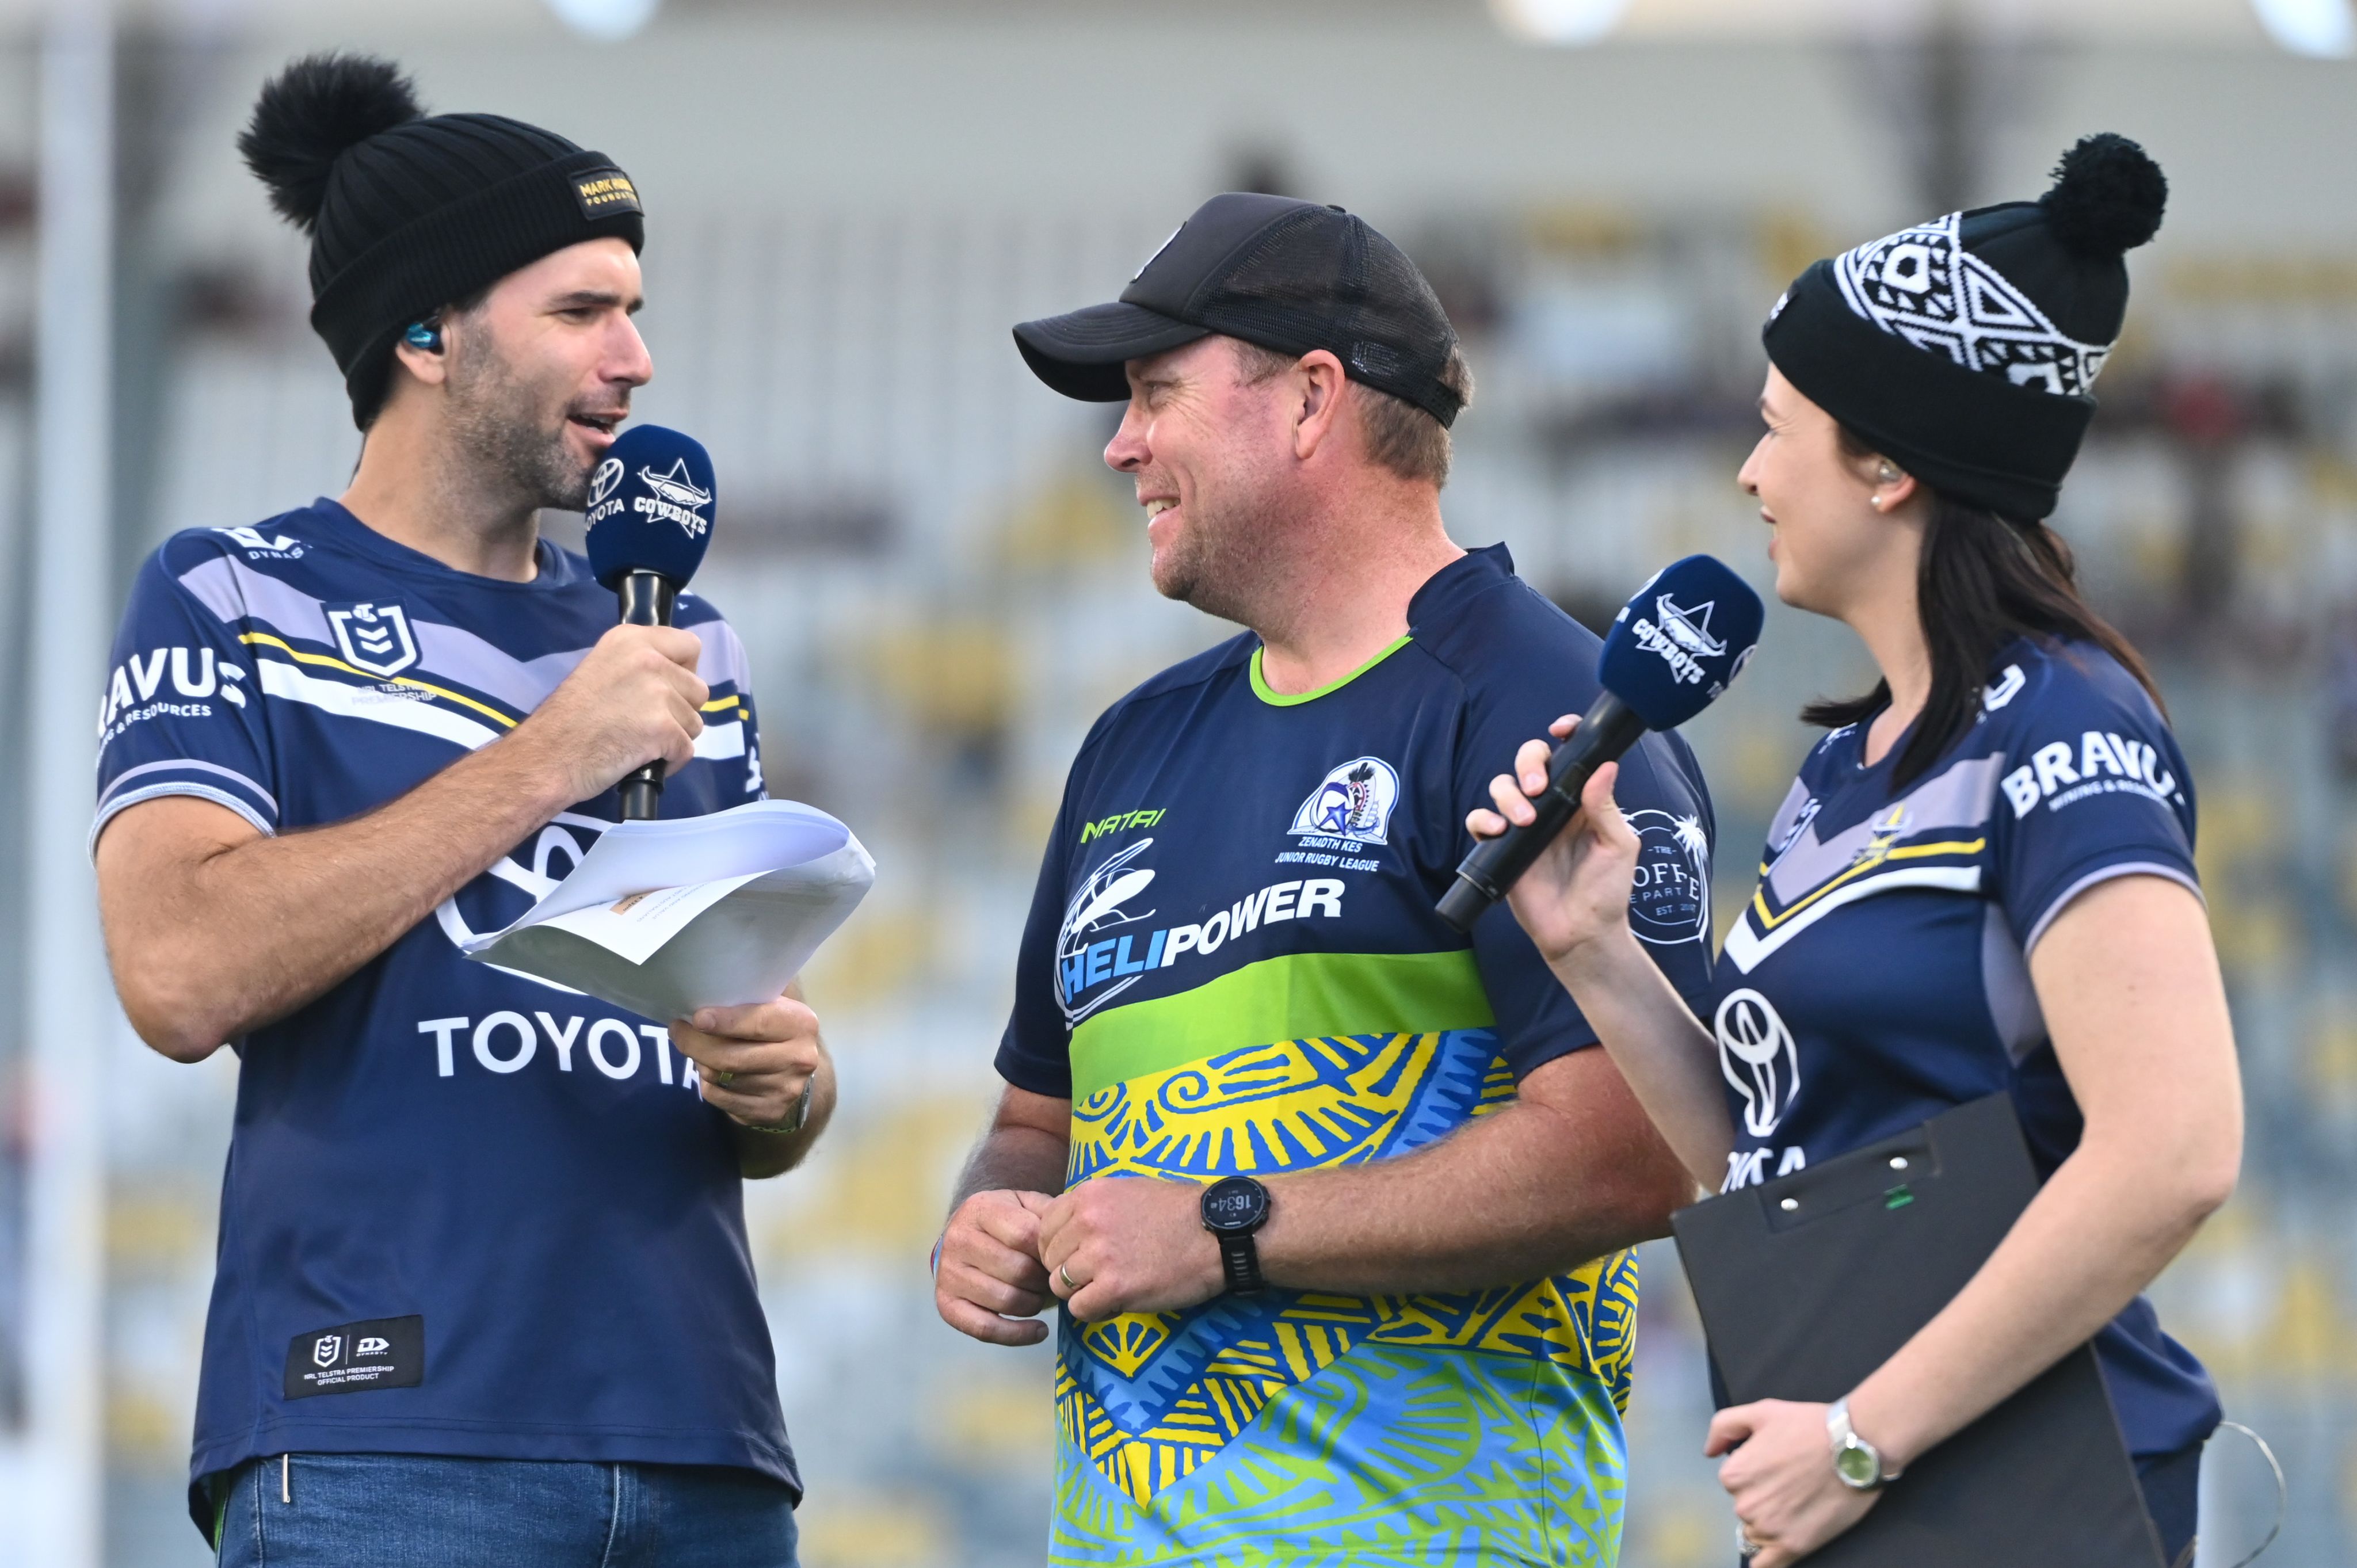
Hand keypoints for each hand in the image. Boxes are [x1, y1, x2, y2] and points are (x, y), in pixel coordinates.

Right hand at [508, 623, 707, 803]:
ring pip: (695, 721)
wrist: (547, 755)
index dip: (683, 672)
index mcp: (631, 638)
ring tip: (638, 741)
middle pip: (698, 688)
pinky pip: (687, 749)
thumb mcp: (602, 669)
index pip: (690, 646)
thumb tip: (676, 676)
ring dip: (674, 737)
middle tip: (645, 721)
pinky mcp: (663, 728)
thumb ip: (640, 665)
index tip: (663, 689)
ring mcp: (658, 693)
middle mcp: (648, 659)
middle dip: (680, 710)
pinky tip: (642, 760)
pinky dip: (670, 761)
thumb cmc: (569, 718)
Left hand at [670, 994, 823, 1132]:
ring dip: (700, 1063)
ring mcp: (786, 1089)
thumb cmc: (771, 1027)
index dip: (725, 1022)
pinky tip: (711, 1073)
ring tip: (699, 1051)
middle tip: (677, 1031)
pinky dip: (707, 1085)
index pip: (758, 1023)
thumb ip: (741, 1004)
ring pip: (721, 1078)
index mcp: (800, 1023)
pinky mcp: (770, 1111)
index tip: (697, 1019)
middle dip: (695, 1044)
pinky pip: (720, 1098)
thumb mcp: (767, 1006)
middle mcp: (799, 1058)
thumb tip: (695, 1008)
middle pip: (732, 1057)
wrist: (795, 1066)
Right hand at [936, 1189, 1056, 1346]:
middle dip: (1044, 1280)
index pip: (1025, 1235)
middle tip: (1052, 1280)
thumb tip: (1073, 1239)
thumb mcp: (1026, 1204)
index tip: (1060, 1258)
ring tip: (1041, 1296)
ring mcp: (948, 1273)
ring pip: (1005, 1300)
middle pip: (1017, 1270)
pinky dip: (1018, 1334)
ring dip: (1034, 1304)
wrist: (965, 1234)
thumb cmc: (1005, 1221)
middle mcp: (958, 1239)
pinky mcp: (946, 1304)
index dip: (1050, 1252)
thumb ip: (1049, 1214)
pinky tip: (1039, 1330)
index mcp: (980, 1208)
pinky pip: (986, 1328)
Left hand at [1039, 1175, 1224, 1322]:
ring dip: (1081, 1292)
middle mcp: (1086, 1222)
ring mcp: (1098, 1256)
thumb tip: (1069, 1225)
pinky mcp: (1114, 1288)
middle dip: (1068, 1270)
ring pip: (1059, 1286)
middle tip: (1095, 1276)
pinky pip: (1080, 1309)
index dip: (1058, 1246)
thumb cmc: (1179, 1211)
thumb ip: (1095, 1206)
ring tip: (1108, 1290)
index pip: (1044, 1227)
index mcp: (1088, 1195)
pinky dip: (1094, 1311)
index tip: (1077, 1255)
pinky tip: (1116, 1303)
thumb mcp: (1129, 1190)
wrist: (1218, 1233)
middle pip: (1050, 1259)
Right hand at [1463, 716, 1640, 966]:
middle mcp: (1551, 807)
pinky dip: (1483, 819)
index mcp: (1581, 800)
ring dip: (1507, 794)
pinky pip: (1480, 821)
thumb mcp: (1618, 846)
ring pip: (1502, 786)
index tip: (1559, 730)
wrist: (1581, 934)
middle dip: (1528, 763)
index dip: (1564, 735)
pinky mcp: (1501, 848)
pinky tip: (1498, 831)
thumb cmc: (1607, 892)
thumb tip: (1606, 766)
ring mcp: (1523, 826)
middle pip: (1529, 761)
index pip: (1569, 756)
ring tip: (1523, 820)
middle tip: (1537, 789)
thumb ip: (1606, 807)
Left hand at [1707, 1400, 1880, 1567]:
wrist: (1854, 1447)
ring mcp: (1769, 1529)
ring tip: (1799, 1506)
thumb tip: (1709, 1452)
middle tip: (1792, 1485)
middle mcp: (1744, 1506)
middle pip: (1746, 1509)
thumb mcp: (1759, 1411)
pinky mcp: (1793, 1547)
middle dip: (1763, 1499)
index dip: (1756, 1475)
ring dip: (1771, 1525)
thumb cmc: (1809, 1426)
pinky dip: (1766, 1561)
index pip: (1734, 1484)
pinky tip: (1777, 1547)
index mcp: (1733, 1475)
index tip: (1778, 1467)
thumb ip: (1723, 1427)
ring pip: (1757, 1534)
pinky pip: (1765, 1565)